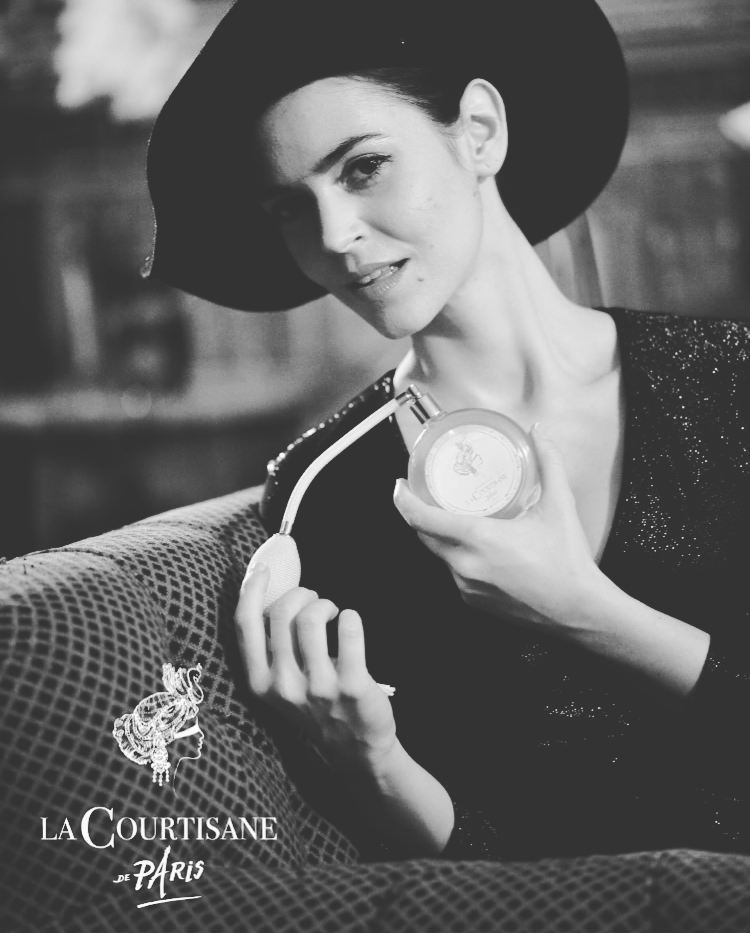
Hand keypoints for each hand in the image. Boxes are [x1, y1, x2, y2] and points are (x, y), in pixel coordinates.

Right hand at [235, 565, 396, 772]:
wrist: (355, 748)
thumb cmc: (316, 705)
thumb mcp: (281, 684)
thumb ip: (273, 647)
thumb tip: (274, 593)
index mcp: (259, 682)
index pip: (244, 624)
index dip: (251, 589)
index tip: (261, 569)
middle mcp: (283, 686)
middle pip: (281, 612)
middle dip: (302, 594)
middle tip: (316, 600)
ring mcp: (318, 687)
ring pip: (310, 618)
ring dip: (325, 603)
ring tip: (333, 612)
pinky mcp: (352, 686)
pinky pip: (348, 630)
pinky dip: (350, 617)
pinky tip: (350, 622)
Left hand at [393, 424, 606, 638]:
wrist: (579, 610)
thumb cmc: (568, 564)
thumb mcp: (559, 505)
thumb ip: (549, 462)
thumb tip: (538, 433)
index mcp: (480, 538)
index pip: (422, 518)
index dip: (403, 501)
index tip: (399, 487)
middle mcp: (466, 564)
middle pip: (423, 536)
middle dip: (418, 515)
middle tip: (421, 495)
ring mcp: (467, 586)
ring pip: (439, 555)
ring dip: (439, 536)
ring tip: (449, 517)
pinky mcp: (474, 600)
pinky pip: (453, 572)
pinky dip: (456, 556)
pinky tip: (471, 546)